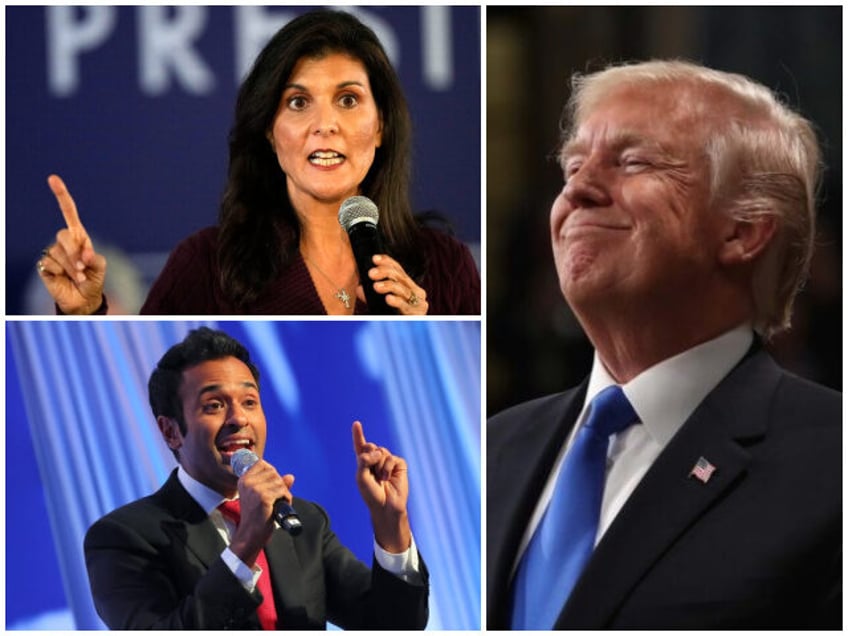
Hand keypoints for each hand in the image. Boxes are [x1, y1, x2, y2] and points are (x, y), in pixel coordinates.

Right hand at [37, 175, 106, 313]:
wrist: (84, 299)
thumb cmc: (93, 280)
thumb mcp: (100, 267)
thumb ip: (93, 258)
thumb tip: (83, 253)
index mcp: (79, 237)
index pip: (69, 212)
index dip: (61, 196)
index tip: (52, 179)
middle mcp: (64, 242)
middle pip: (63, 235)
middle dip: (74, 252)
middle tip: (83, 267)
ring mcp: (53, 253)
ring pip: (59, 253)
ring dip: (72, 268)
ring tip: (78, 277)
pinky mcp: (45, 265)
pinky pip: (51, 264)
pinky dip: (62, 273)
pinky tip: (65, 279)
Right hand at [230, 459, 294, 566]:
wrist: (250, 535)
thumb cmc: (256, 517)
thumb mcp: (261, 497)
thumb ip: (275, 484)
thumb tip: (290, 476)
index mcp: (244, 480)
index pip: (262, 464)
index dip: (271, 473)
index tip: (271, 485)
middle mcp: (248, 482)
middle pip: (273, 472)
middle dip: (279, 484)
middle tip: (276, 497)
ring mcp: (255, 489)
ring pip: (280, 482)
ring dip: (284, 492)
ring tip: (278, 503)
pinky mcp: (264, 497)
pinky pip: (283, 491)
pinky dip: (286, 499)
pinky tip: (280, 507)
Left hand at [352, 420, 411, 552]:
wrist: (385, 506)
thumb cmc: (371, 494)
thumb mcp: (361, 477)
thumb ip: (364, 461)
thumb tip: (377, 451)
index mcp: (364, 462)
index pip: (360, 446)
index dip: (358, 435)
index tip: (356, 424)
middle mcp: (376, 460)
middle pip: (371, 446)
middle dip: (369, 455)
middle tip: (371, 469)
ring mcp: (388, 461)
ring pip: (381, 451)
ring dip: (379, 465)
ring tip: (381, 478)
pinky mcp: (399, 465)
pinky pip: (392, 458)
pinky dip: (387, 468)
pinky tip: (388, 478)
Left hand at [362, 254, 427, 314]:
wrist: (405, 338)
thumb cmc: (392, 318)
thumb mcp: (380, 303)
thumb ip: (371, 295)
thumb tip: (359, 288)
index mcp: (409, 286)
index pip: (399, 269)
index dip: (387, 262)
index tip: (374, 258)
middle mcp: (417, 292)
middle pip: (401, 277)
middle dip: (385, 273)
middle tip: (371, 273)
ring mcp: (420, 303)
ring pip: (403, 290)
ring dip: (389, 286)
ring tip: (376, 286)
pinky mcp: (419, 314)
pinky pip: (406, 306)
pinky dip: (397, 301)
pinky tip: (388, 298)